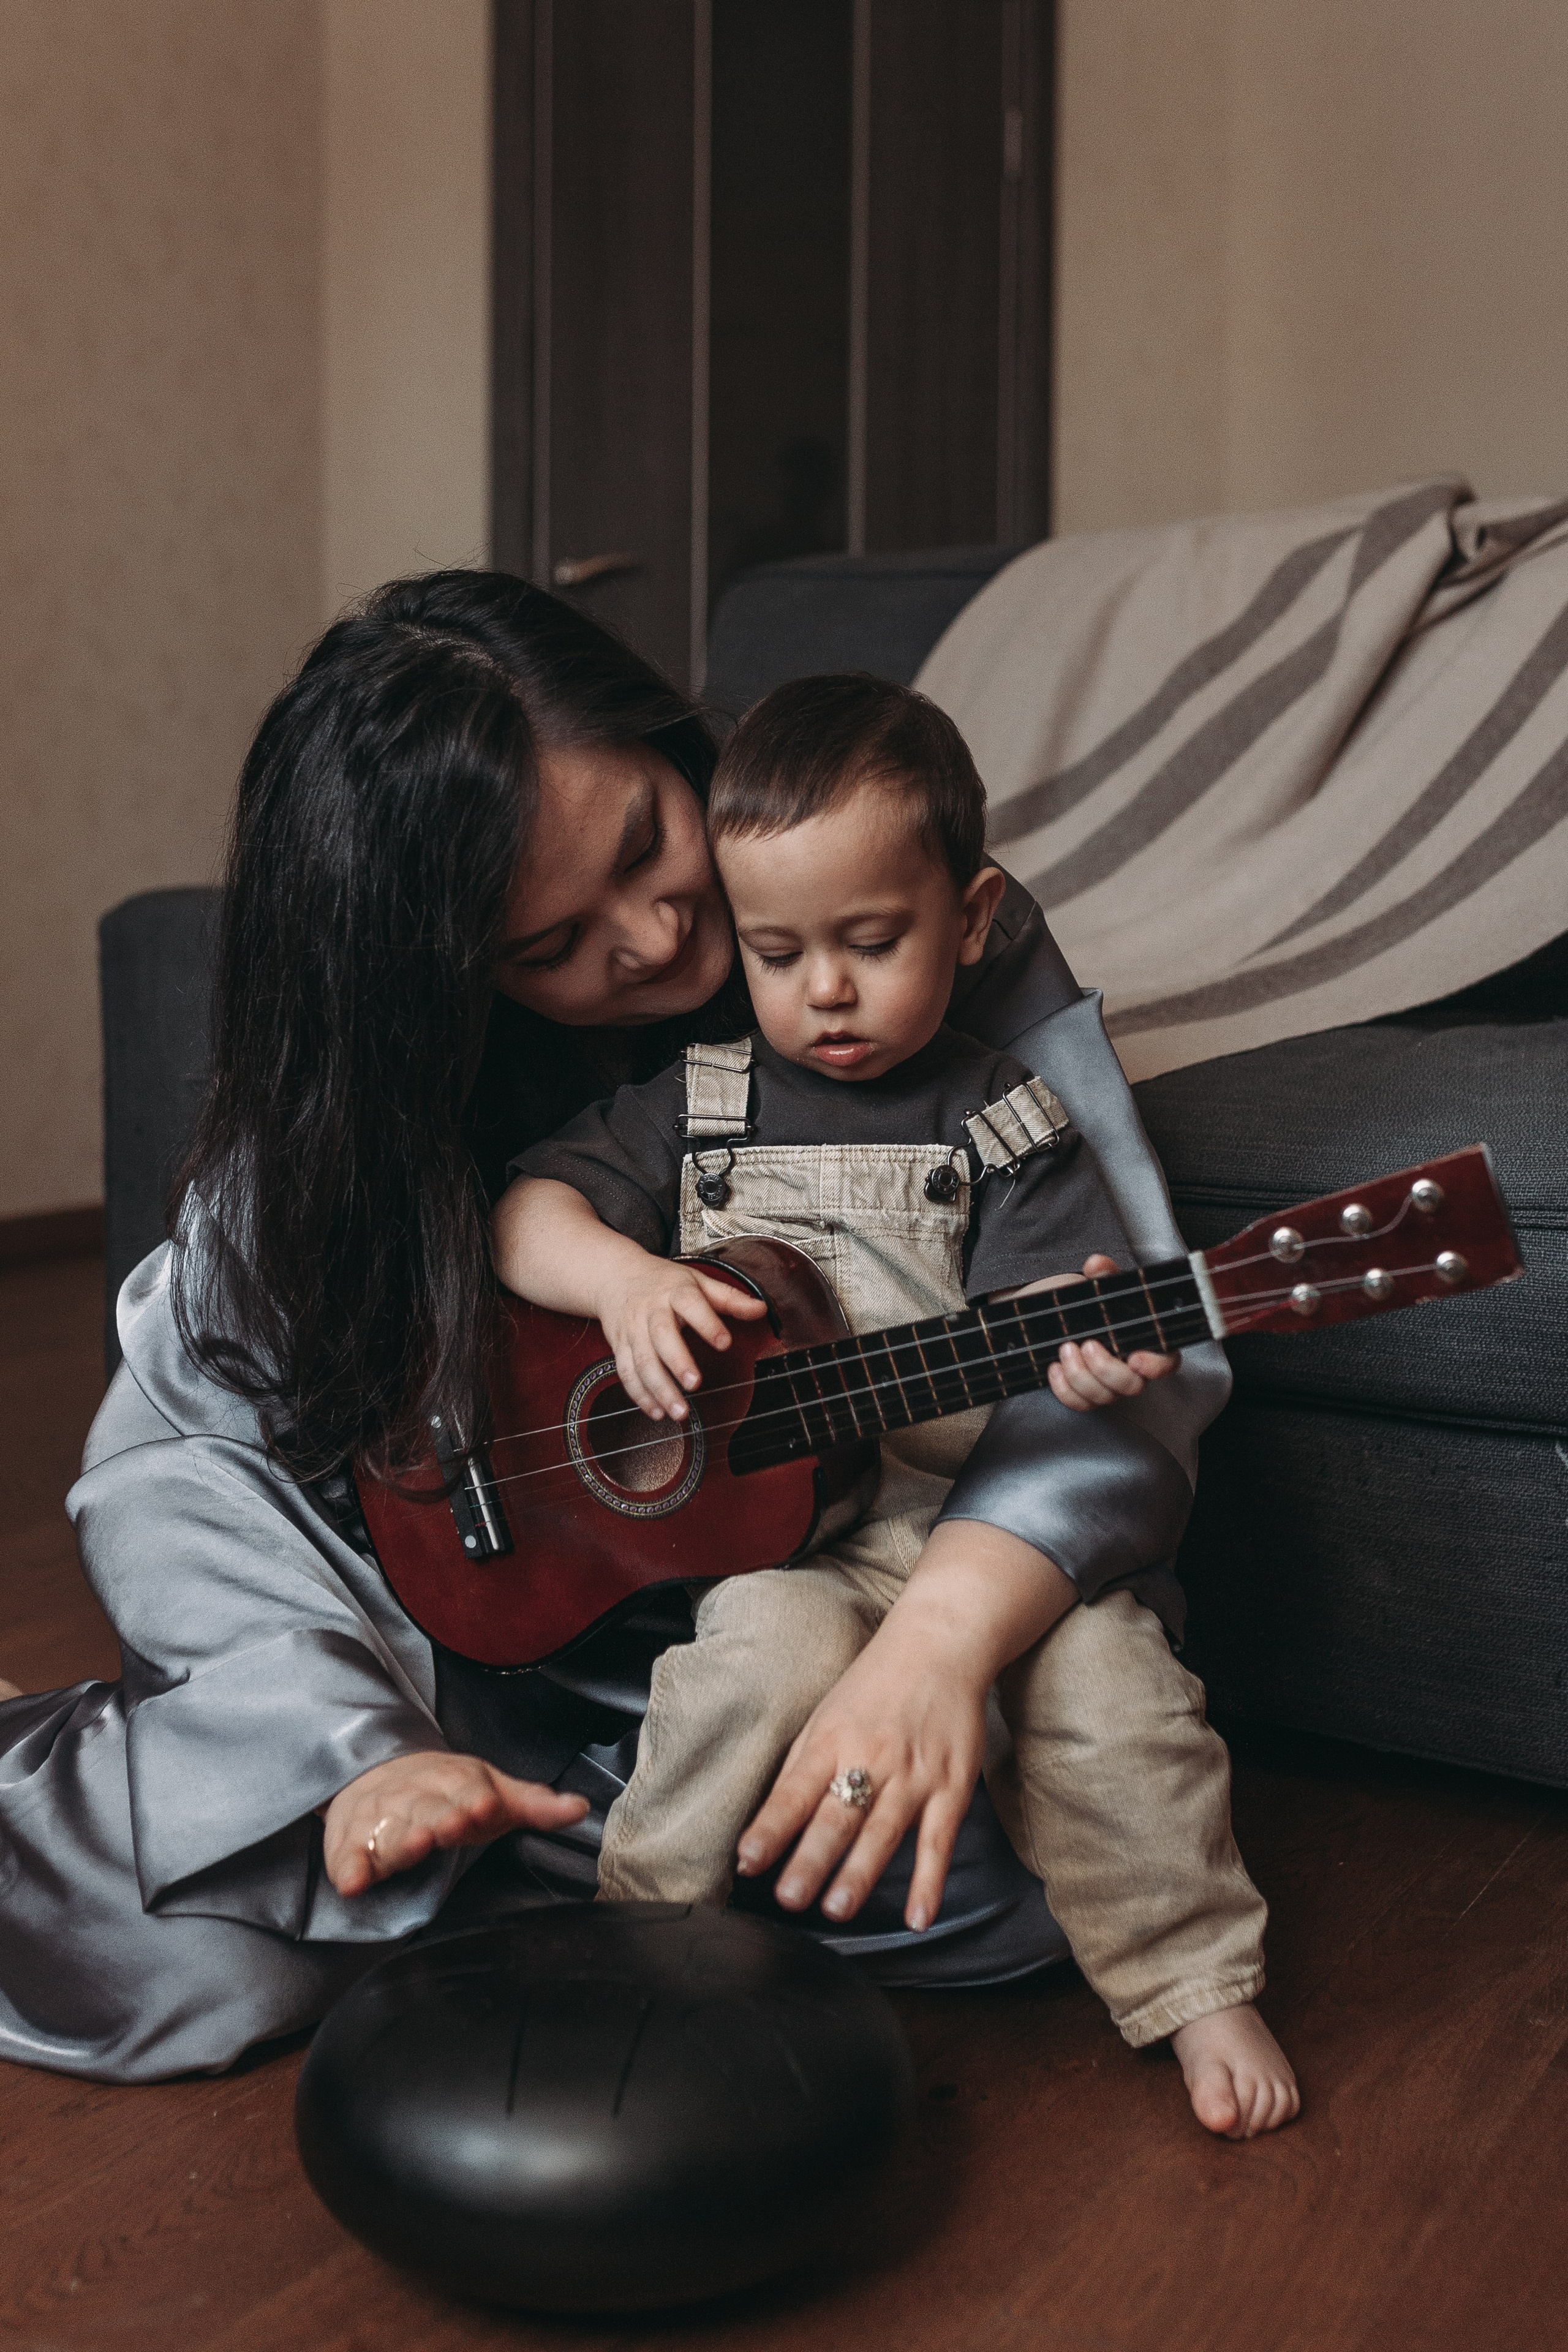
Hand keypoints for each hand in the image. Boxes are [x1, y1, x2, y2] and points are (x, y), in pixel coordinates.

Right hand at [321, 1751, 588, 1896]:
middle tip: (450, 1827)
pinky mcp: (350, 1843)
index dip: (474, 1800)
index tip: (484, 1808)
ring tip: (412, 1847)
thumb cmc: (449, 1794)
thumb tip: (581, 1808)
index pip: (464, 1789)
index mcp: (454, 1784)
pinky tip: (354, 1882)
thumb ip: (535, 1805)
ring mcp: (380, 1820)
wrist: (377, 1773)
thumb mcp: (494, 1792)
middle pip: (426, 1810)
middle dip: (439, 1819)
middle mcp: (415, 1799)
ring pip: (388, 1831)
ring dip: (399, 1840)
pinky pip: (347, 1856)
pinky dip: (349, 1867)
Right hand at [596, 1258, 768, 1420]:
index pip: (691, 1304)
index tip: (725, 1343)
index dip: (707, 1324)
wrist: (615, 1276)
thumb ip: (730, 1298)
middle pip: (661, 1336)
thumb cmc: (662, 1282)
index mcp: (675, 1292)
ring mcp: (632, 1330)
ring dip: (659, 1389)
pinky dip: (640, 1395)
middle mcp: (651, 1311)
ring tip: (679, 1412)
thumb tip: (762, 1310)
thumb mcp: (698, 1281)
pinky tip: (657, 1412)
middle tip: (695, 1384)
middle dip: (677, 1362)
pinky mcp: (619, 1347)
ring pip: (642, 1361)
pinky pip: (626, 1373)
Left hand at [736, 1522, 1077, 1930]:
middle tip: (790, 1899)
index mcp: (831, 1738)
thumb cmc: (874, 1685)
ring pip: (883, 1832)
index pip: (794, 1790)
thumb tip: (769, 1820)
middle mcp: (871, 1757)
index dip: (770, 1827)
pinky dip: (929, 1881)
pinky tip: (917, 1917)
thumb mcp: (826, 1714)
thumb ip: (802, 1766)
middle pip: (836, 1816)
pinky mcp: (953, 1786)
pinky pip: (939, 1841)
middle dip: (811, 1859)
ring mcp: (914, 1774)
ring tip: (837, 1909)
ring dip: (859, 1874)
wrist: (940, 1645)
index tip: (746, 1860)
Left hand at [1048, 1253, 1179, 1411]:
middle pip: (1132, 1386)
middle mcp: (1131, 1368)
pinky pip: (1079, 1404)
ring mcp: (1108, 1385)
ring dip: (1080, 1375)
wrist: (1053, 1316)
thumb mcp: (1097, 1284)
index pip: (1166, 1362)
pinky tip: (1054, 1368)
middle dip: (1106, 1369)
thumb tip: (1097, 1265)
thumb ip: (1103, 1274)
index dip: (1156, 1366)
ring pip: (1104, 1397)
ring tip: (1065, 1348)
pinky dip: (1064, 1389)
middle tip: (1087, 1344)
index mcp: (1145, 1341)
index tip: (1135, 1358)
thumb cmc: (1084, 1302)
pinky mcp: (1085, 1394)